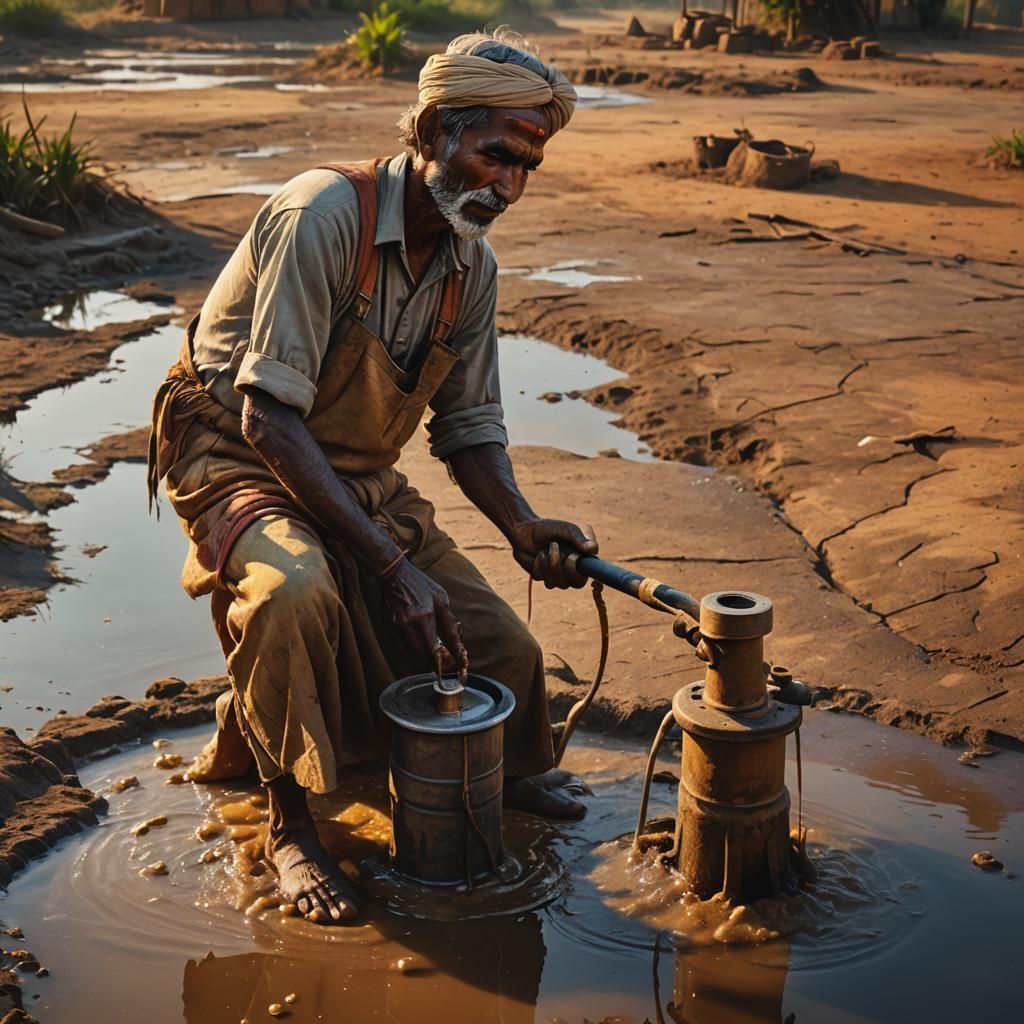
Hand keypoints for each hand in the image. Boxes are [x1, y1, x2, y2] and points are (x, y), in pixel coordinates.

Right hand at [381, 560, 467, 675]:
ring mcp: (397, 627)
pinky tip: (422, 651)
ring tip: (434, 660)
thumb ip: (449, 623)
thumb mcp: (441, 599)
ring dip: (423, 661)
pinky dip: (414, 654)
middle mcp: (409, 625)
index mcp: (424, 616)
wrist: (394, 574)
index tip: (449, 668)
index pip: (433, 651)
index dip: (441, 663)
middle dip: (433, 665)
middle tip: (443, 666)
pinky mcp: (391, 628)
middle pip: (421, 658)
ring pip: (411, 656)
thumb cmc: (420, 584)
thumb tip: (457, 643)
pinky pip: (403, 648)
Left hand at [511, 519, 597, 588]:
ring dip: (550, 563)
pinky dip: (539, 564)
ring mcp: (557, 574)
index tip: (577, 561)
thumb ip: (578, 538)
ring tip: (545, 548)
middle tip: (558, 550)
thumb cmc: (547, 527)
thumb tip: (592, 549)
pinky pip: (543, 578)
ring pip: (559, 583)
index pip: (592, 573)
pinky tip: (538, 554)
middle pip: (577, 583)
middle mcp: (572, 569)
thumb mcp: (564, 529)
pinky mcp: (543, 576)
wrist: (524, 530)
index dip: (587, 575)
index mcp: (582, 557)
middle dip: (568, 568)